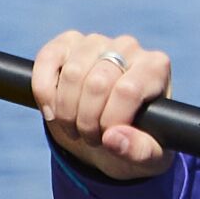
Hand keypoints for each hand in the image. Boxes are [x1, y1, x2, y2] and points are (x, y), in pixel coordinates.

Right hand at [31, 31, 173, 179]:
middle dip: (87, 121)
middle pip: (97, 83)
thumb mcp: (148, 156)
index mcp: (155, 67)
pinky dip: (44, 91)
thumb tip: (113, 138)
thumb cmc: (135, 140)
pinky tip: (51, 111)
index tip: (108, 139)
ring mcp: (96, 42)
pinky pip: (47, 59)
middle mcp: (128, 47)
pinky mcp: (67, 43)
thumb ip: (139, 151)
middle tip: (90, 138)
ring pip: (72, 73)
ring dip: (66, 111)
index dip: (110, 121)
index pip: (127, 90)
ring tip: (74, 128)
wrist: (110, 133)